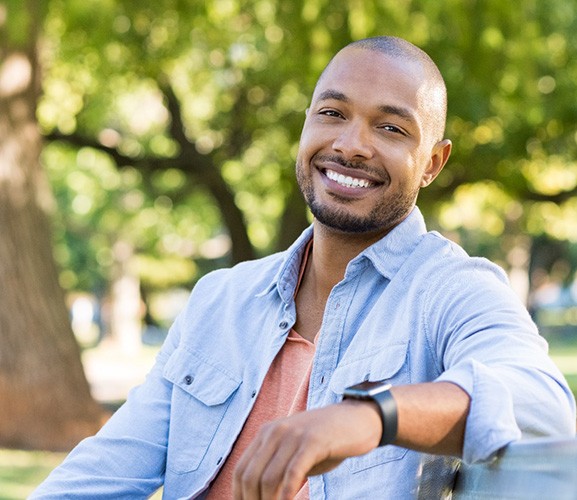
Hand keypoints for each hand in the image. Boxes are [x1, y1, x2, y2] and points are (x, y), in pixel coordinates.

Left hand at [232, 400, 381, 499]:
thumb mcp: (296, 451)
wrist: (358, 419)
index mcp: (267, 433)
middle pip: (250, 476)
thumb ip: (278, 468)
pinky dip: (286, 494)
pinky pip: (292, 473)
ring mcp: (294, 434)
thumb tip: (262, 496)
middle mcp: (275, 431)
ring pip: (268, 477)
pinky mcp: (313, 441)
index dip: (240, 496)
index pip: (241, 470)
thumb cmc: (328, 441)